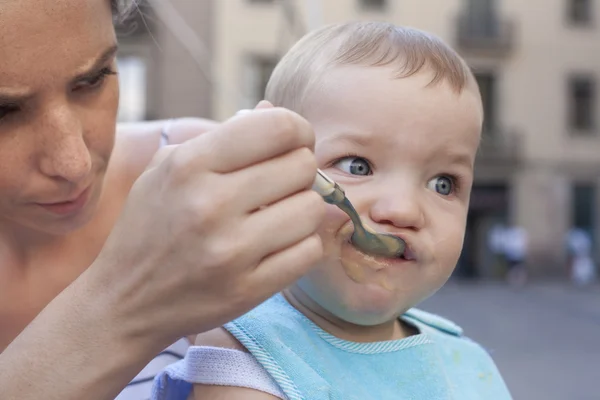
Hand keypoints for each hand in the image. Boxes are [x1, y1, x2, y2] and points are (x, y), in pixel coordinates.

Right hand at [87, 101, 324, 350]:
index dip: (299, 130)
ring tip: (278, 215)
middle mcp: (210, 205)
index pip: (279, 127)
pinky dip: (301, 244)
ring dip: (302, 209)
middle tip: (281, 184)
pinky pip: (310, 251)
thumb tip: (272, 110)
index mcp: (189, 165)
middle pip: (303, 166)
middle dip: (300, 170)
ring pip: (312, 209)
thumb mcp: (167, 169)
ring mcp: (231, 252)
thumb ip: (222, 137)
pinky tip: (278, 244)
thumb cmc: (149, 227)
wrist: (124, 303)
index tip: (294, 143)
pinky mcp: (248, 290)